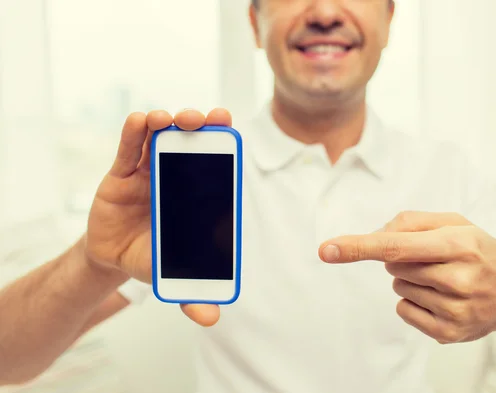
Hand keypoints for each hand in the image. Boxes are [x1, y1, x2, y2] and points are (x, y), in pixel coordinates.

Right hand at [84, 108, 230, 326]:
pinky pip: (128, 150)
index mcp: (194, 196)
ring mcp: (148, 173)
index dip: (220, 144)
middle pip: (187, 144)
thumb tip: (211, 318)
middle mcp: (175, 178)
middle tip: (205, 119)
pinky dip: (133, 134)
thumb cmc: (151, 257)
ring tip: (169, 119)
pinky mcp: (121, 175)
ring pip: (158, 141)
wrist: (113, 258)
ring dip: (166, 124)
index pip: (211, 164)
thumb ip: (191, 291)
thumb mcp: (171, 273)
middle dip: (197, 127)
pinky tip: (139, 121)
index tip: (228, 127)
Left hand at [318, 212, 495, 343]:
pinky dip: (413, 301)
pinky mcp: (450, 333)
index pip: (396, 245)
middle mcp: (459, 278)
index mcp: (459, 244)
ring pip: (398, 287)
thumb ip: (412, 222)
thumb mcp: (455, 223)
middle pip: (392, 265)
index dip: (358, 246)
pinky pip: (403, 310)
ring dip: (411, 279)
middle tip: (436, 258)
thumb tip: (375, 235)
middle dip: (403, 258)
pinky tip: (441, 297)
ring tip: (444, 278)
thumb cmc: (478, 250)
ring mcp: (455, 310)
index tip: (326, 249)